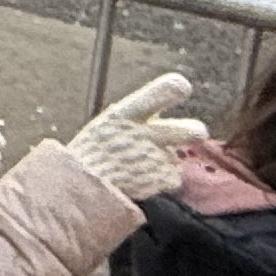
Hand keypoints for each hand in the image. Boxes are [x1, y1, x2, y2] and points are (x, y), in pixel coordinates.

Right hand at [66, 70, 204, 203]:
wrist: (77, 189)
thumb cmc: (92, 153)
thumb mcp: (106, 125)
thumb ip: (135, 116)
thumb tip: (164, 111)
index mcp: (123, 115)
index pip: (154, 96)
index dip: (172, 90)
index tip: (182, 86)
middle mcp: (141, 135)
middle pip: (188, 130)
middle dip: (194, 130)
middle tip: (198, 132)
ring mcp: (151, 160)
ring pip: (174, 157)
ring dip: (162, 161)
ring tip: (138, 166)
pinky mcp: (157, 182)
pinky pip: (171, 178)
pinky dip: (160, 181)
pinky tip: (140, 180)